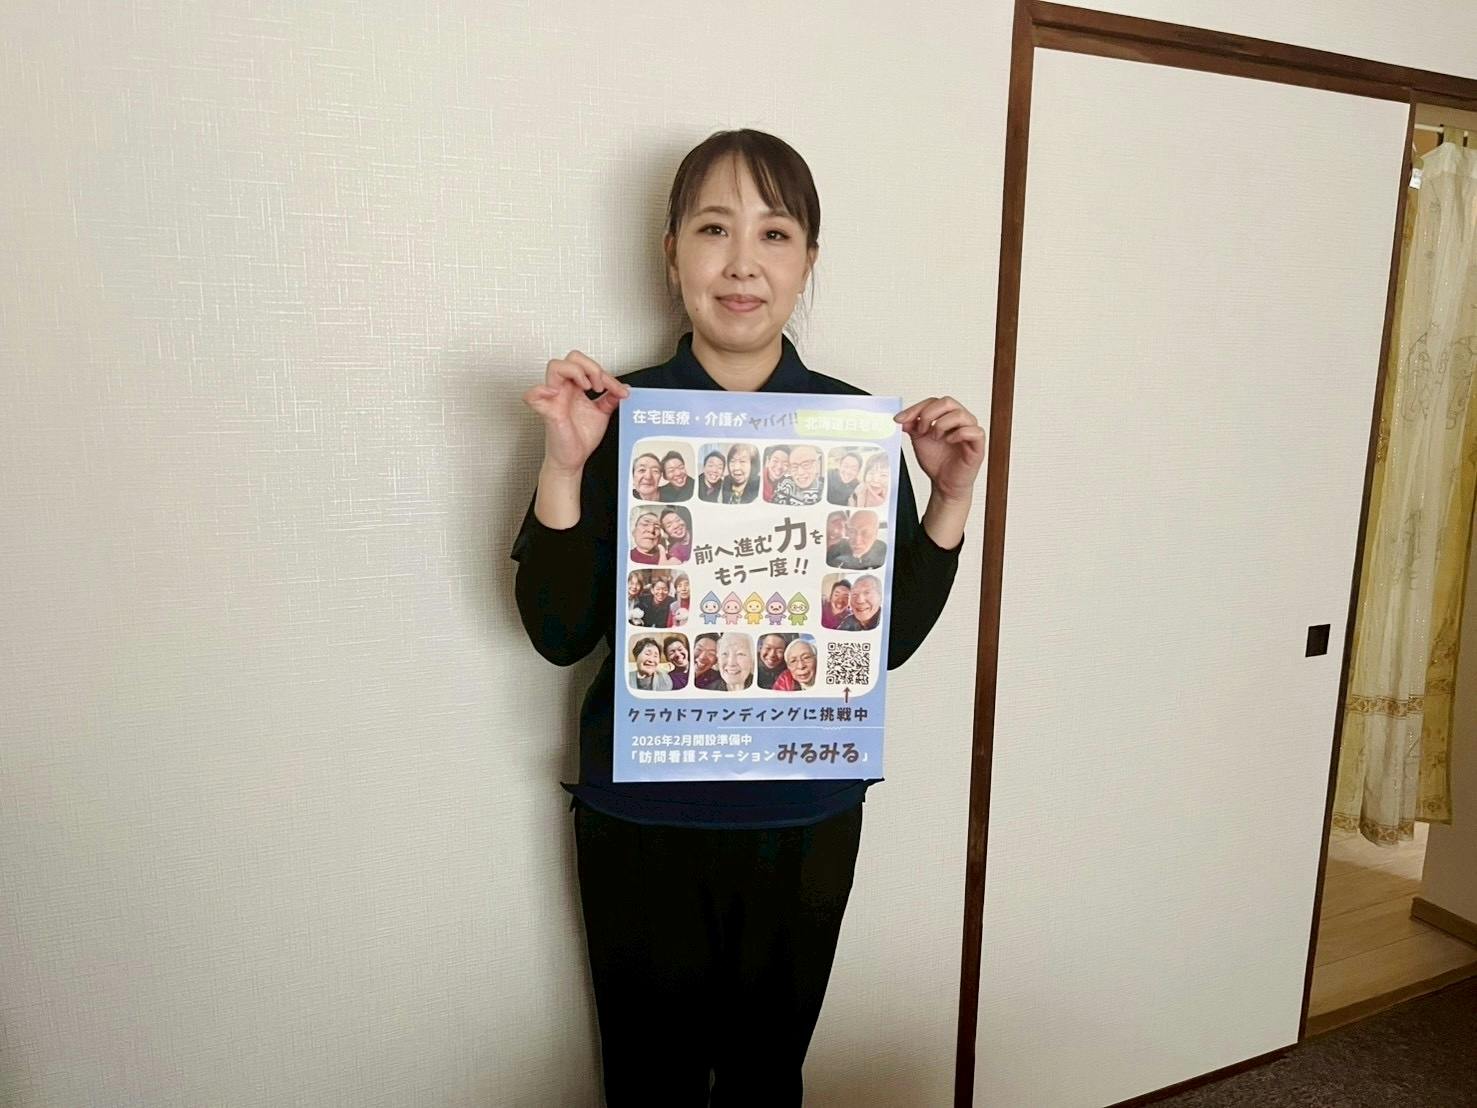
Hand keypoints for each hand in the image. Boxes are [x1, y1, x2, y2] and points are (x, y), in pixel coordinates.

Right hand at [522, 351, 629, 473]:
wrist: (573, 460)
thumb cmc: (580, 439)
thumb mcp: (601, 414)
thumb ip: (611, 399)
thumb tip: (624, 387)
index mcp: (576, 388)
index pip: (590, 367)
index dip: (609, 376)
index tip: (620, 391)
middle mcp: (564, 390)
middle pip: (572, 358)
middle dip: (591, 367)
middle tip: (599, 385)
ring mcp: (554, 398)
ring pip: (555, 366)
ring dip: (576, 372)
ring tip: (587, 387)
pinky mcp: (548, 411)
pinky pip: (533, 395)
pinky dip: (541, 390)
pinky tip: (555, 394)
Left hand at [896, 395, 984, 502]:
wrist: (943, 484)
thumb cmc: (937, 461)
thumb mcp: (919, 440)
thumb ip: (912, 426)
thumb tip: (903, 417)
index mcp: (947, 416)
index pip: (933, 401)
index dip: (916, 408)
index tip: (900, 419)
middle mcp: (960, 420)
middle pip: (947, 402)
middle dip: (929, 414)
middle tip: (921, 430)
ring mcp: (971, 431)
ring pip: (960, 414)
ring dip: (942, 425)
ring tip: (935, 437)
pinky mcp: (978, 445)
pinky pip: (975, 431)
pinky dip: (959, 434)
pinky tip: (949, 441)